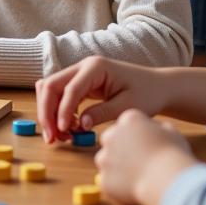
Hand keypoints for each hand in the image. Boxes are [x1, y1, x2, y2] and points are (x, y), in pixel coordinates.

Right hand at [36, 57, 168, 143]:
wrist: (158, 86)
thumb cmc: (147, 94)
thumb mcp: (128, 106)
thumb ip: (102, 113)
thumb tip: (79, 125)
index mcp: (95, 67)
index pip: (70, 88)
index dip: (62, 111)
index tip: (63, 132)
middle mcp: (83, 66)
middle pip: (51, 85)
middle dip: (47, 112)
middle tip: (52, 138)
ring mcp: (80, 73)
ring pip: (51, 90)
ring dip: (50, 112)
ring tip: (59, 136)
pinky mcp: (81, 83)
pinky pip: (61, 95)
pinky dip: (58, 112)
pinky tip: (68, 128)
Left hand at [96, 109, 193, 204]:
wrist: (168, 180)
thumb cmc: (174, 155)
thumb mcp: (172, 133)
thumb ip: (159, 129)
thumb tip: (157, 131)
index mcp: (129, 120)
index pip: (127, 124)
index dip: (137, 136)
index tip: (146, 147)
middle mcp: (112, 135)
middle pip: (111, 139)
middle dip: (120, 148)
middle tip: (137, 161)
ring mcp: (105, 158)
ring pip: (106, 161)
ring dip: (116, 167)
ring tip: (137, 177)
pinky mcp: (104, 179)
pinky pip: (108, 182)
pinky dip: (117, 187)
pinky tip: (133, 191)